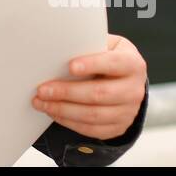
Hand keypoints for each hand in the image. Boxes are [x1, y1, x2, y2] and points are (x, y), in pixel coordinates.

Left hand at [32, 34, 146, 140]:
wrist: (126, 80)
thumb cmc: (109, 58)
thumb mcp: (106, 46)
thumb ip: (89, 47)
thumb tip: (60, 49)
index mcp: (132, 64)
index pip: (113, 63)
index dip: (93, 64)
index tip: (70, 66)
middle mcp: (134, 90)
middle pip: (100, 93)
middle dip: (67, 92)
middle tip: (43, 89)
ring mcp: (128, 111)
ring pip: (93, 115)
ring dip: (63, 110)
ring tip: (42, 102)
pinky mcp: (118, 127)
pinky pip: (91, 129)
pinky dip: (69, 122)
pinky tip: (53, 112)